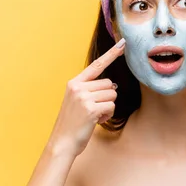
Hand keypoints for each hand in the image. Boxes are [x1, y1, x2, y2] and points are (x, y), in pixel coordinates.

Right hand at [49, 38, 125, 156]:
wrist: (62, 143)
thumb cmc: (72, 123)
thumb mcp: (76, 101)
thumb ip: (91, 90)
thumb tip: (113, 87)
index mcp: (74, 83)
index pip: (97, 65)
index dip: (111, 54)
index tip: (123, 43)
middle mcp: (78, 87)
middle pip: (110, 84)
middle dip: (107, 98)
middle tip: (93, 109)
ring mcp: (83, 97)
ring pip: (112, 95)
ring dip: (108, 107)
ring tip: (93, 115)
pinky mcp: (90, 108)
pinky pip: (112, 106)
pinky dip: (107, 115)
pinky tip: (96, 121)